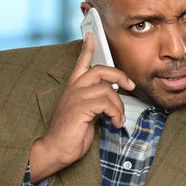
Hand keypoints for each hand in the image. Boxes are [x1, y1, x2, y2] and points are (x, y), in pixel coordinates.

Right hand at [29, 34, 134, 181]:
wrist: (55, 149)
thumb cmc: (69, 135)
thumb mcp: (85, 115)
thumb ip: (95, 103)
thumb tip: (109, 101)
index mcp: (73, 89)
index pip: (81, 63)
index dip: (87, 48)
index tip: (92, 35)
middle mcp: (74, 89)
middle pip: (101, 70)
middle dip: (120, 76)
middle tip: (130, 86)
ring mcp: (77, 97)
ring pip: (108, 90)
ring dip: (119, 106)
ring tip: (118, 119)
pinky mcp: (81, 108)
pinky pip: (107, 104)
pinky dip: (116, 114)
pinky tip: (115, 124)